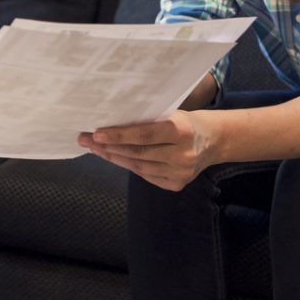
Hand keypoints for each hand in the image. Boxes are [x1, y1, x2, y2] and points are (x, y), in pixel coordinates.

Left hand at [79, 111, 214, 190]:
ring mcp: (181, 173)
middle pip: (138, 153)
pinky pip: (146, 175)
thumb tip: (110, 123)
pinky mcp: (177, 185)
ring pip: (139, 166)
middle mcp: (183, 154)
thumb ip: (148, 120)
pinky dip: (129, 166)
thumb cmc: (186, 122)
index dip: (118, 135)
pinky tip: (115, 158)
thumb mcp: (172, 114)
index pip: (144, 134)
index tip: (96, 134)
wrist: (214, 141)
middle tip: (86, 140)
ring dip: (114, 157)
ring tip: (95, 149)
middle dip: (108, 147)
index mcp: (182, 130)